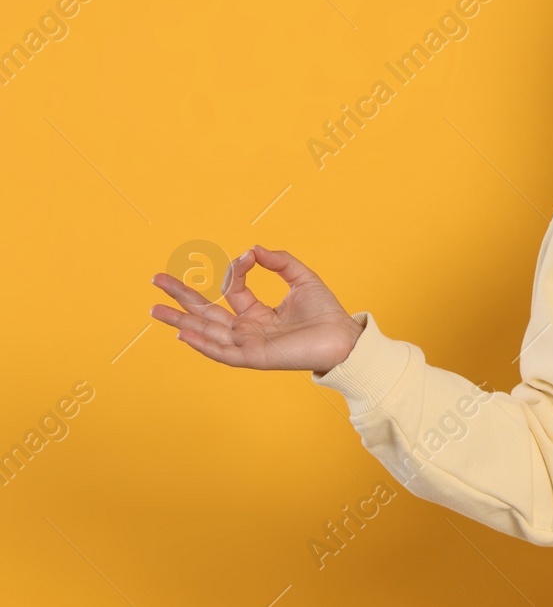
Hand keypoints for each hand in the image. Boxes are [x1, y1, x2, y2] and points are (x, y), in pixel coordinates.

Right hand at [150, 245, 365, 373]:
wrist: (343, 337)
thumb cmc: (326, 312)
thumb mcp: (302, 278)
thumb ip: (279, 261)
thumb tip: (252, 249)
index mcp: (257, 312)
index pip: (233, 290)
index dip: (235, 271)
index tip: (246, 257)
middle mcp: (247, 329)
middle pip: (206, 313)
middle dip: (181, 297)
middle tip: (156, 281)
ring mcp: (248, 344)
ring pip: (207, 332)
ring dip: (180, 320)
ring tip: (155, 309)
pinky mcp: (254, 357)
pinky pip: (223, 352)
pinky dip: (202, 344)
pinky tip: (183, 332)